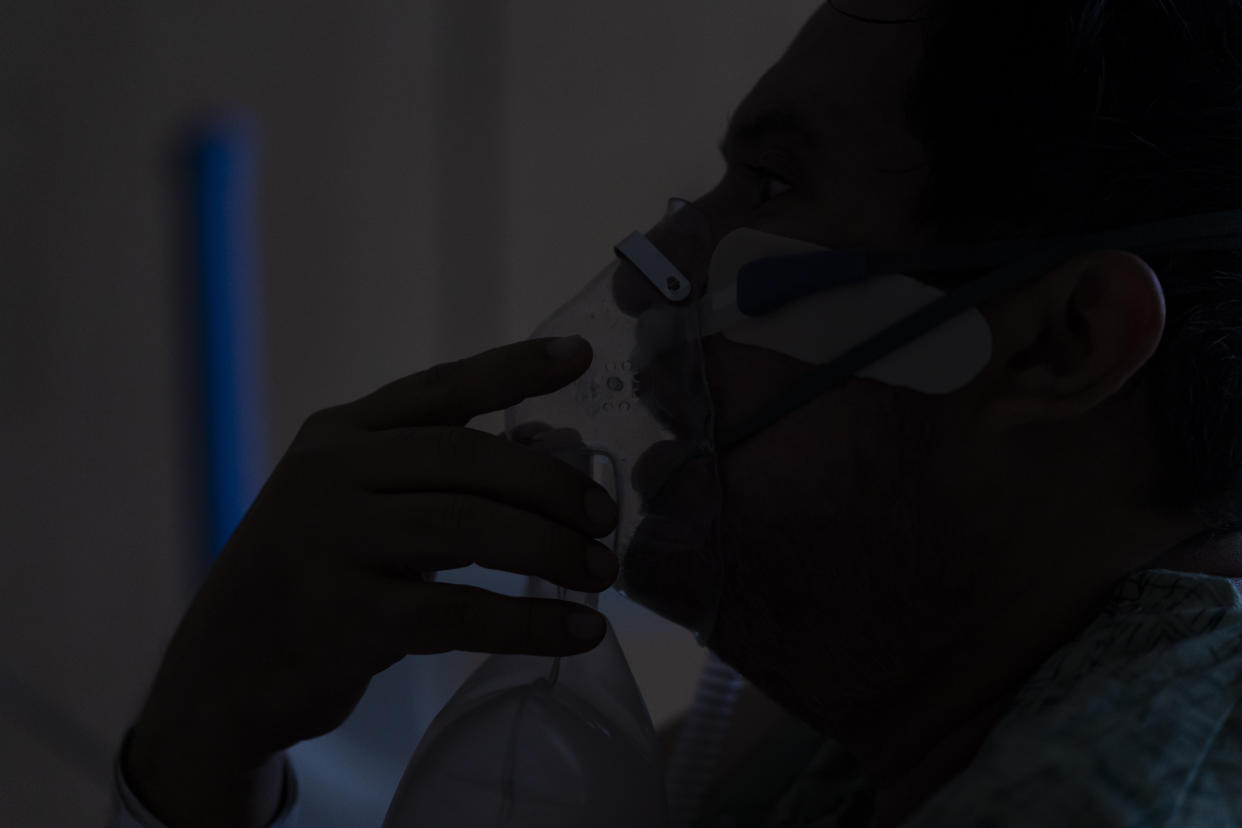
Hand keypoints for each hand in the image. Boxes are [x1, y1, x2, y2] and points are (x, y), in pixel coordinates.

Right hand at [127, 337, 619, 821]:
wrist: (223, 673)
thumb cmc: (311, 579)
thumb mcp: (350, 507)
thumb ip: (427, 482)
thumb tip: (544, 475)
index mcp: (338, 434)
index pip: (440, 388)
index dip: (513, 368)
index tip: (579, 356)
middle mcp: (330, 474)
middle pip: (469, 458)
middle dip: (552, 486)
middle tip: (605, 518)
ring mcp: (330, 542)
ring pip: (470, 528)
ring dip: (551, 550)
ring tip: (599, 573)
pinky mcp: (343, 617)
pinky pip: (462, 613)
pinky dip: (531, 623)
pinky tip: (579, 632)